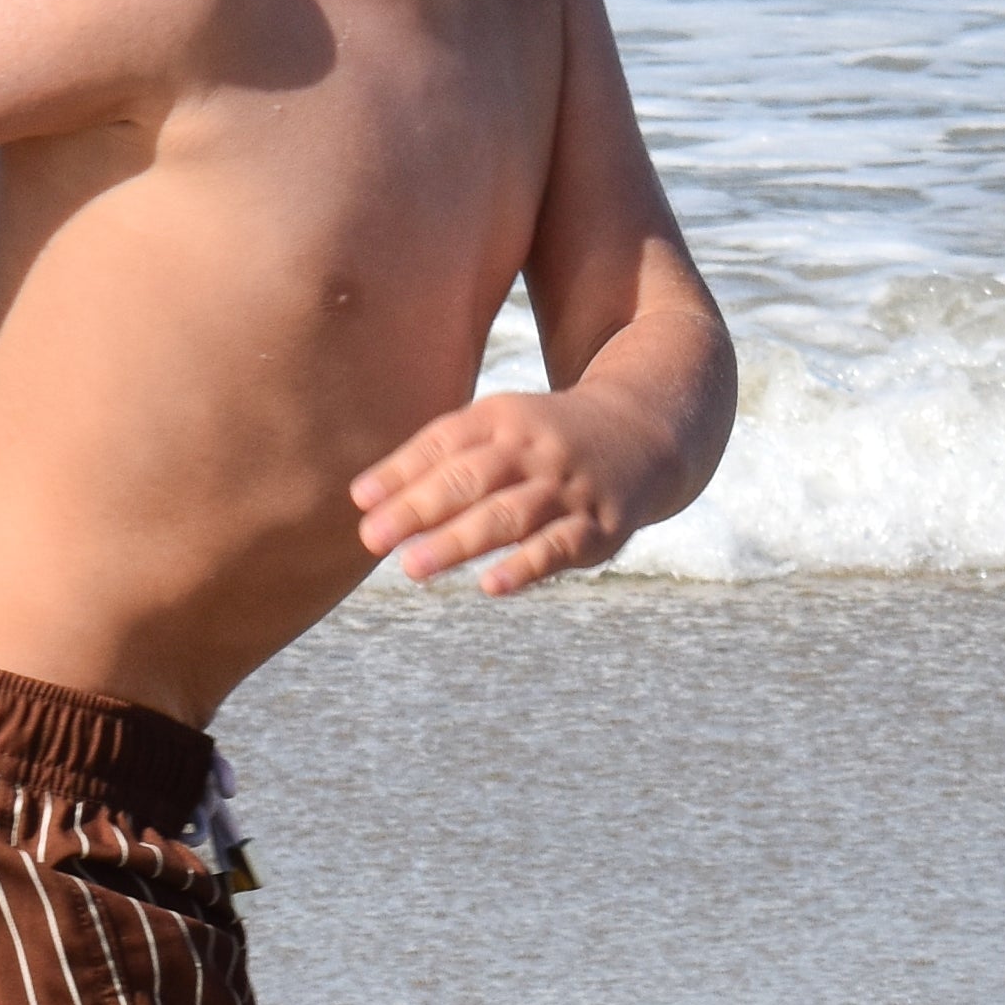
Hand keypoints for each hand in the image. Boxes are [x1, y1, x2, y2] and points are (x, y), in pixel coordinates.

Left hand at [351, 389, 645, 595]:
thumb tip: (362, 498)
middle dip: (419, 508)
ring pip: (509, 515)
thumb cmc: (544, 439)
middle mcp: (535, 450)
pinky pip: (559, 547)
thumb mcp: (497, 426)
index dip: (402, 471)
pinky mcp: (600, 527)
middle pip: (471, 478)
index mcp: (503, 418)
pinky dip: (525, 566)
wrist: (644, 433)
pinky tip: (491, 585)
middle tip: (371, 539)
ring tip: (413, 568)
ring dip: (459, 541)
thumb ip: (435, 456)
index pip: (445, 442)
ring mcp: (568, 488)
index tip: (359, 501)